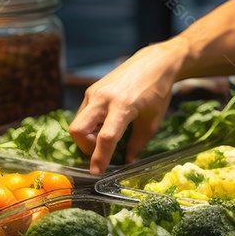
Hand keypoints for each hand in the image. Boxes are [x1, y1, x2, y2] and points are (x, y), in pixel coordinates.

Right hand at [69, 43, 181, 173]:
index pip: (106, 137)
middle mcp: (103, 98)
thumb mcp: (152, 121)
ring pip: (78, 122)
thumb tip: (128, 162)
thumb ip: (137, 143)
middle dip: (86, 146)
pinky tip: (106, 121)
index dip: (99, 158)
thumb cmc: (157, 92)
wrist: (154, 63)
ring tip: (108, 132)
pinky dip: (90, 124)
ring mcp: (94, 92)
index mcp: (122, 106)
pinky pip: (83, 113)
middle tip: (103, 148)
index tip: (96, 172)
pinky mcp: (91, 89)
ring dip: (88, 135)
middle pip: (78, 130)